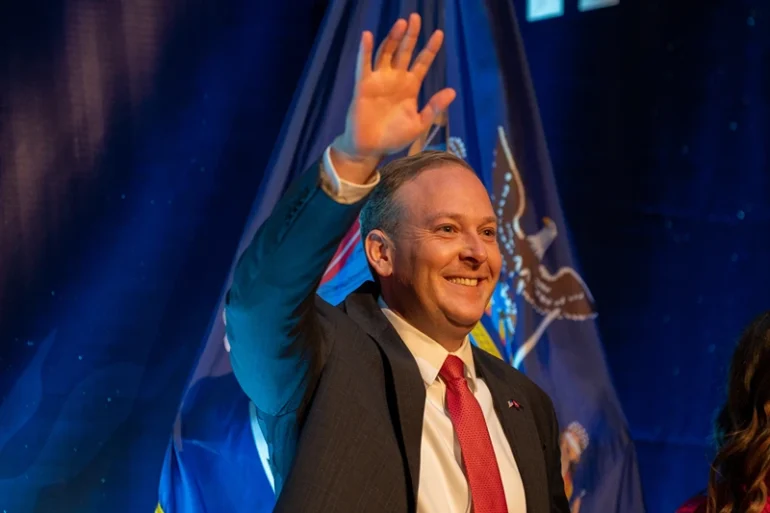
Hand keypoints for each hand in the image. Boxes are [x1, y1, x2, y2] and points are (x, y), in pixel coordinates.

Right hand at [332, 14, 455, 176]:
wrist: (370, 148)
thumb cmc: (394, 137)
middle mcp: (395, 79)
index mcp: (410, 87)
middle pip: (404, 51)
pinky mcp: (363, 85)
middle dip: (411, 35)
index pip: (422, 62)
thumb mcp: (419, 124)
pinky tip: (368, 36)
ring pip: (386, 53)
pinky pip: (364, 65)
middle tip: (416, 18)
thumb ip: (434, 107)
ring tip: (401, 23)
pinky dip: (365, 50)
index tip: (439, 34)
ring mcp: (379, 80)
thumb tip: (452, 91)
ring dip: (393, 38)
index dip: (430, 48)